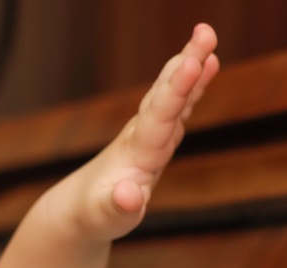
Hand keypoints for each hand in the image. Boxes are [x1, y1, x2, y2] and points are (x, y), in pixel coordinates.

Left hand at [36, 23, 219, 242]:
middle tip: (205, 31)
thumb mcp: (107, 217)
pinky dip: (193, 85)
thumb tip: (131, 195)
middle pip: (167, 94)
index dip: (177, 90)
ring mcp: (149, 134)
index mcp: (136, 152)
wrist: (78, 209)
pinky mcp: (156, 138)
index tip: (192, 62)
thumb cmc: (94, 216)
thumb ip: (120, 206)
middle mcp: (143, 135)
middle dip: (186, 64)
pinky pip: (178, 105)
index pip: (159, 116)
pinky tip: (207, 64)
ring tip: (207, 36)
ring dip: (190, 66)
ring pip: (172, 94)